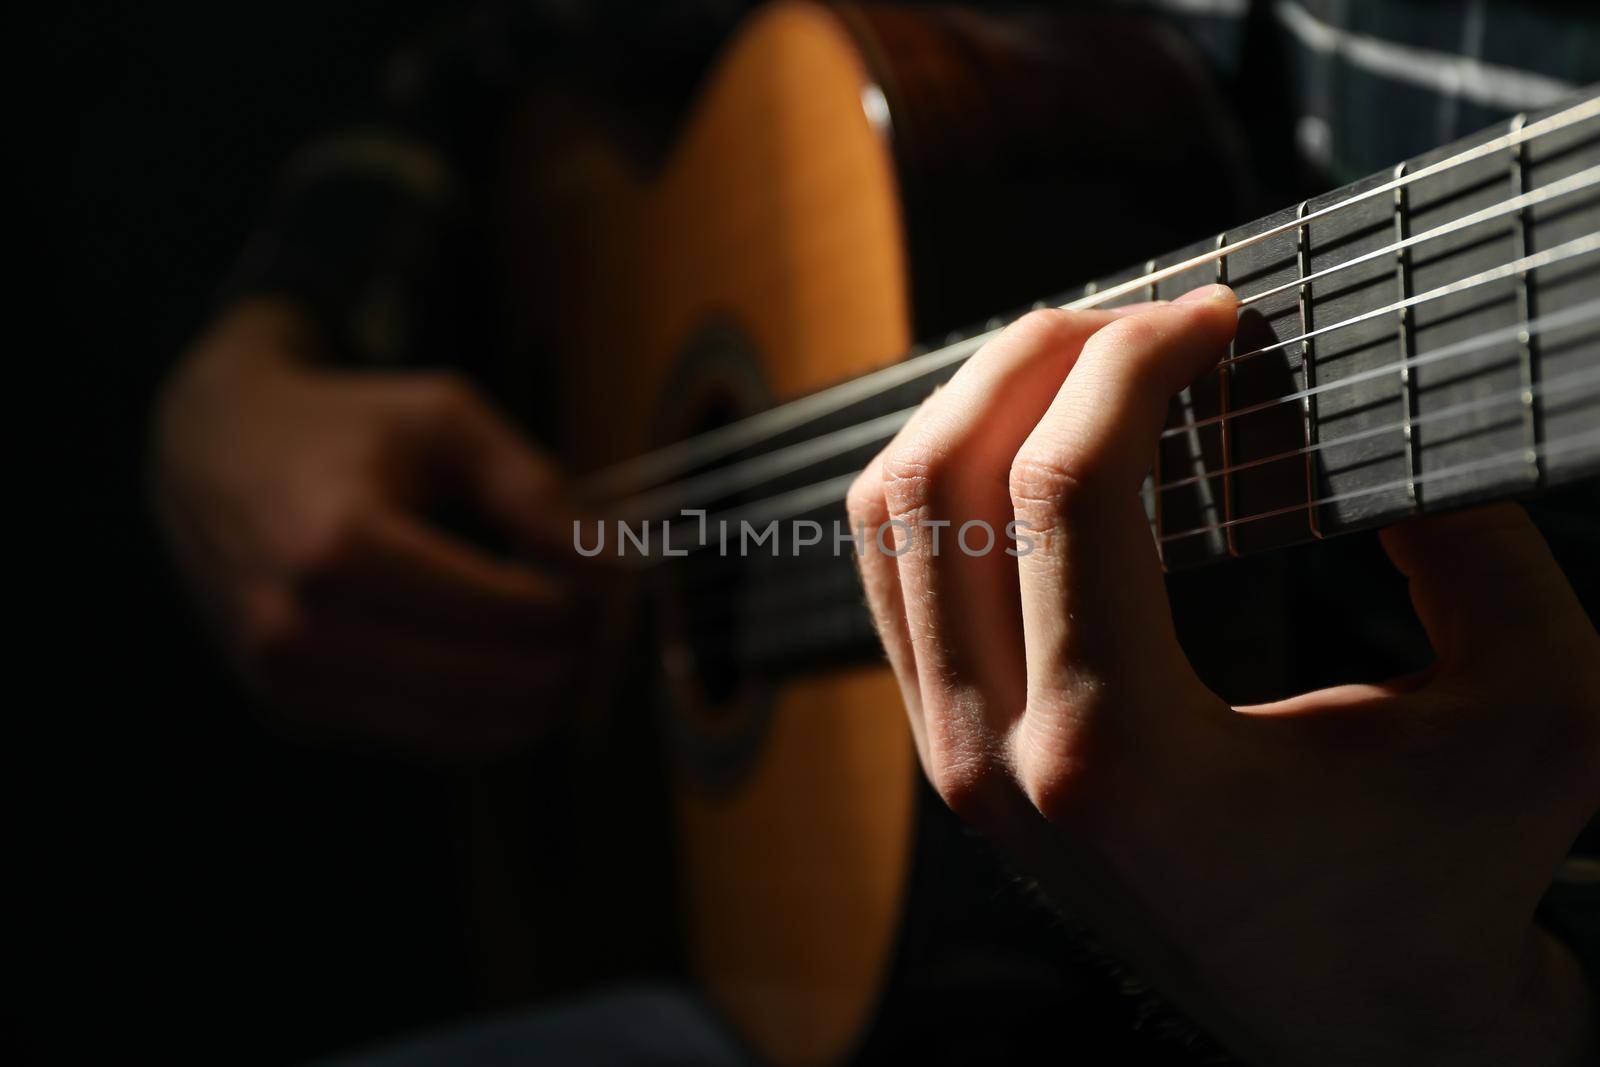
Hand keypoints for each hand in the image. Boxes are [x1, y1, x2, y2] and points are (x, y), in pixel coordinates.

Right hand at [152, 298, 585, 760]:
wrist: (209, 454)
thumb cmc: (341, 427)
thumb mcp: (444, 417)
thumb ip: (533, 487)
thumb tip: (609, 565)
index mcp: (338, 545)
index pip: (512, 614)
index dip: (589, 596)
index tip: (615, 566)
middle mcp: (303, 630)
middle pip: (504, 684)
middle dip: (580, 651)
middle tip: (606, 608)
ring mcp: (294, 684)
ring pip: (477, 732)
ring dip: (546, 692)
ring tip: (568, 633)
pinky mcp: (299, 714)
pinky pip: (434, 741)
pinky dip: (494, 711)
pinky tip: (511, 655)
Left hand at [847, 286, 1599, 1064]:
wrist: (1361, 1021)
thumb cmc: (1440, 887)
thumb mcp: (1533, 716)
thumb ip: (1480, 545)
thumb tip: (1383, 413)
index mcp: (1123, 756)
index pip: (1064, 488)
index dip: (1134, 360)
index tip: (1213, 314)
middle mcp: (1002, 759)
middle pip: (945, 482)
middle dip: (1036, 359)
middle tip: (1140, 317)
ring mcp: (958, 759)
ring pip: (892, 523)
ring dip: (972, 408)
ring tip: (1080, 360)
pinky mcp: (955, 753)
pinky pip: (895, 578)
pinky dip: (944, 482)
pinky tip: (1029, 445)